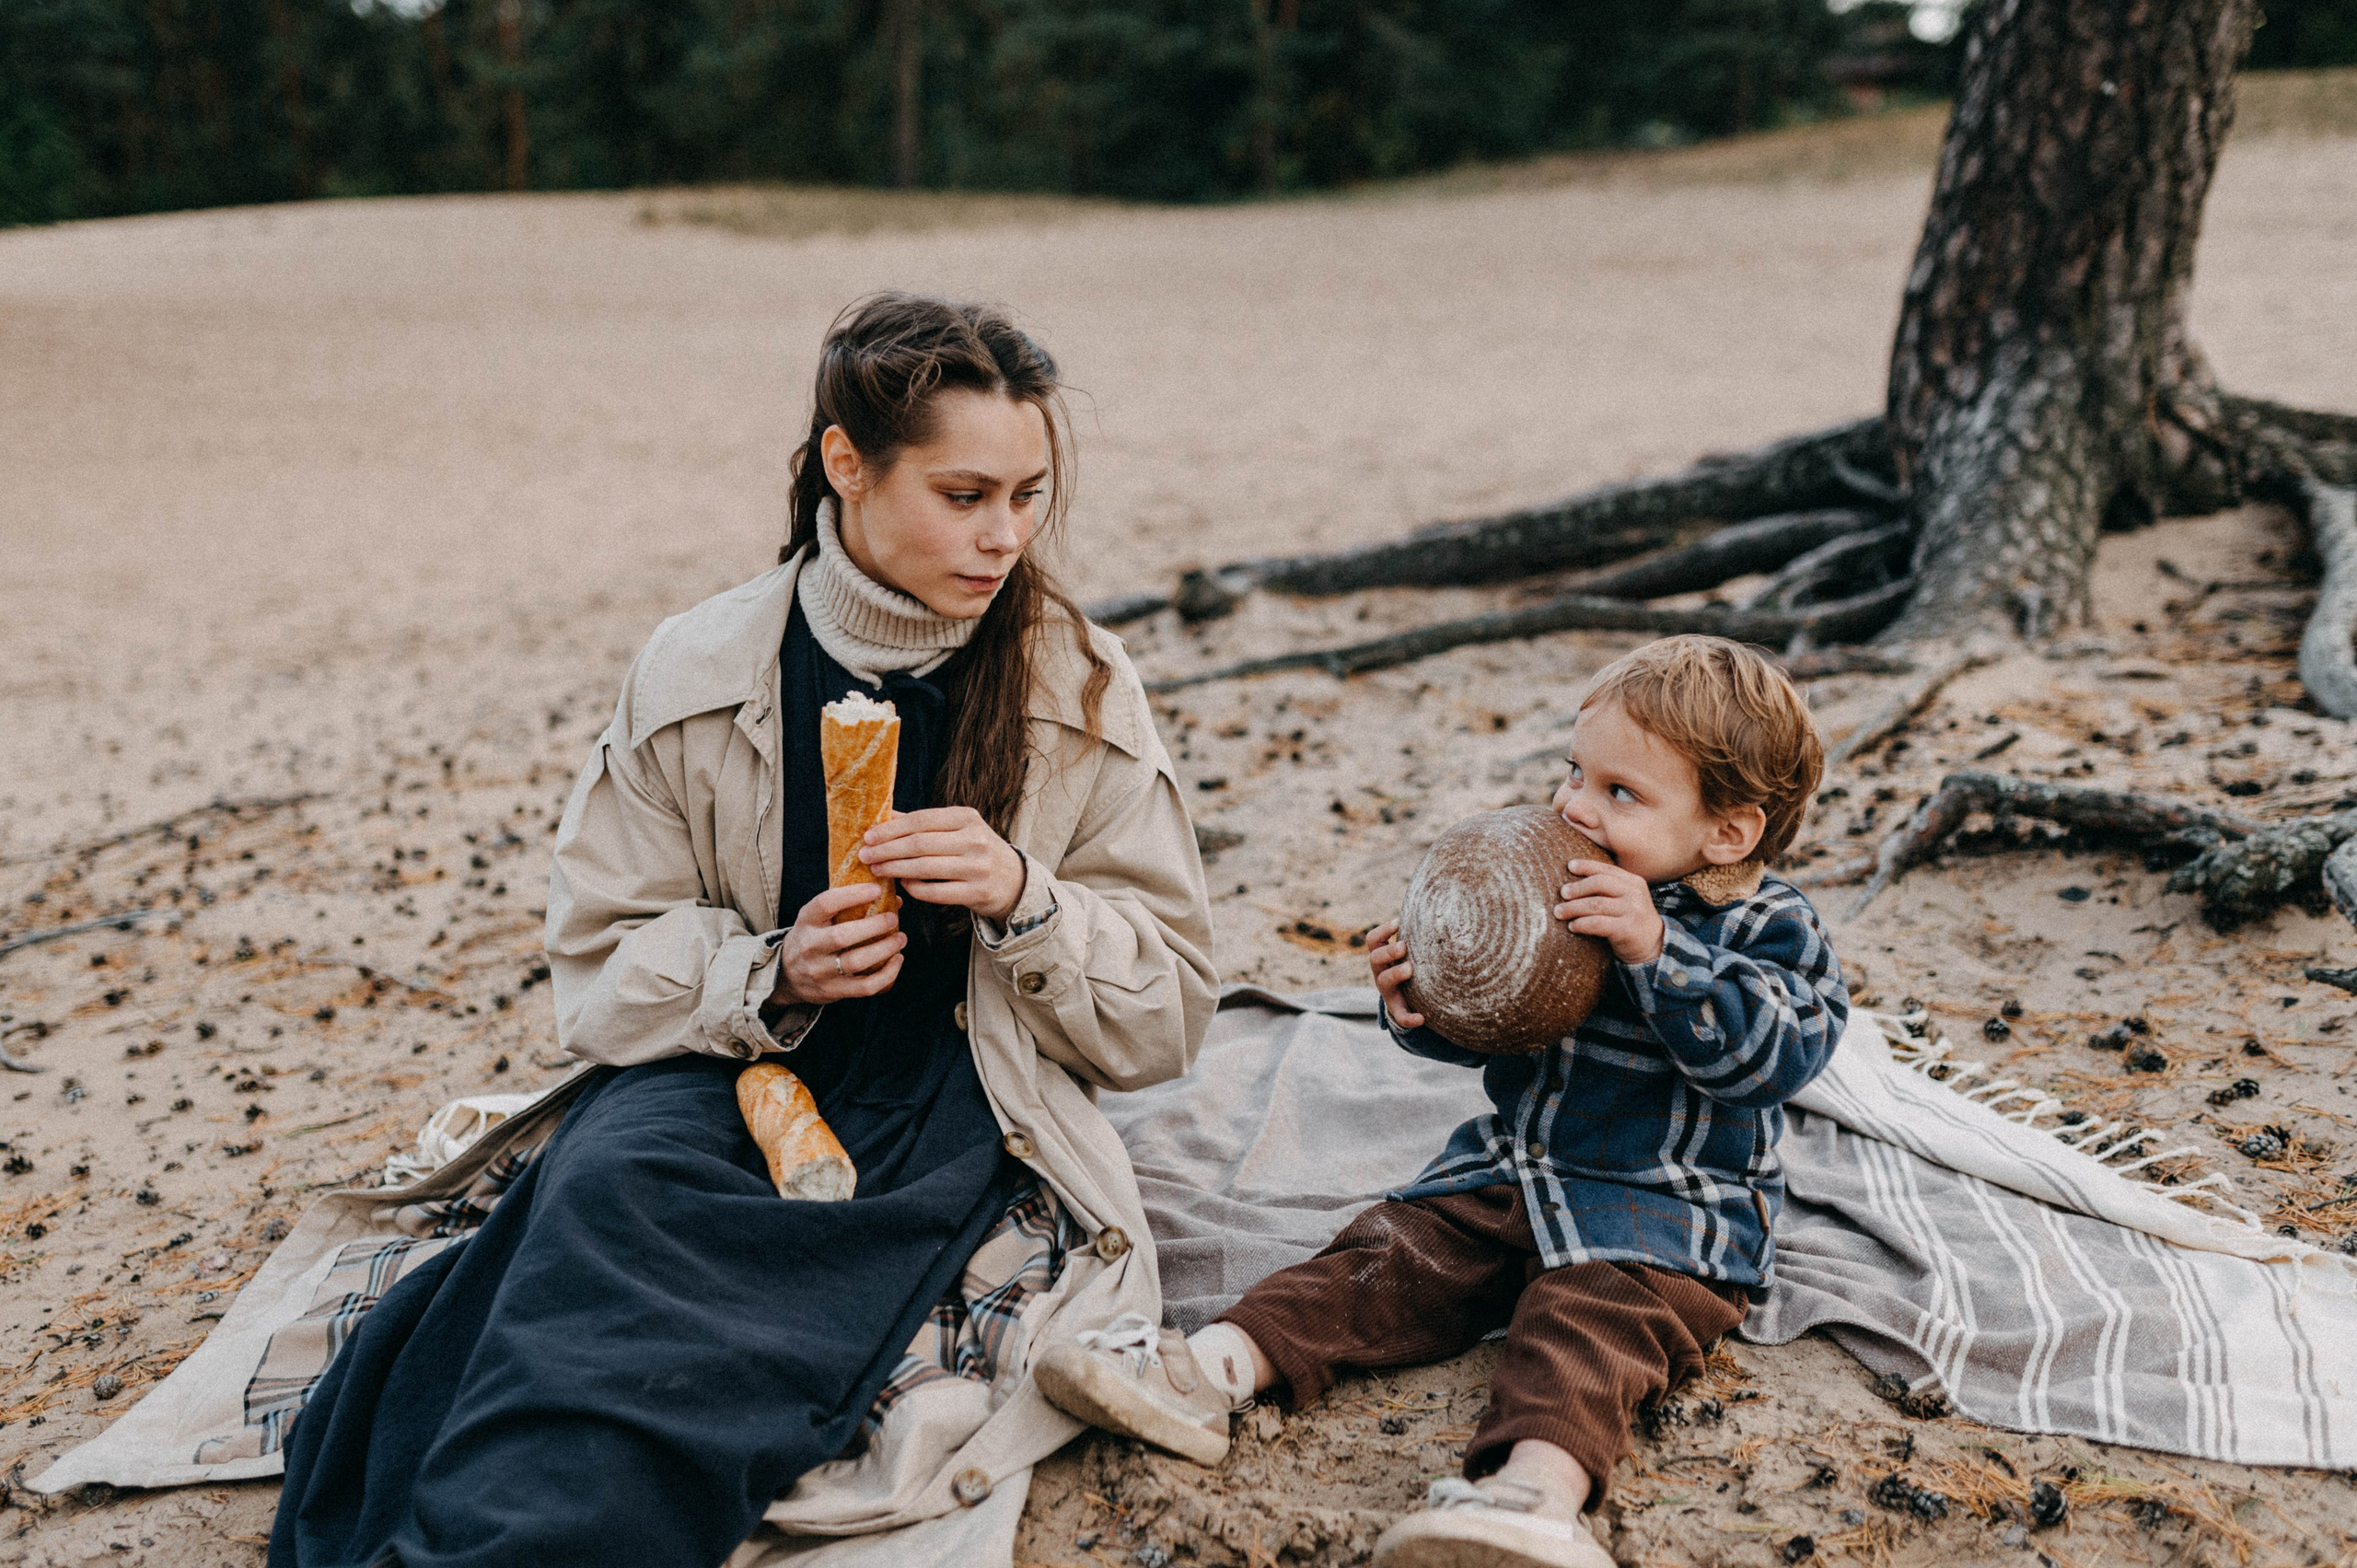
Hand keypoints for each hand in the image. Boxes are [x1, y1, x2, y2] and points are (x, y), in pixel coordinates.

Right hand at [773, 884, 905, 1004]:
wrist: (787, 976)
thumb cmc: (813, 938)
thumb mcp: (818, 918)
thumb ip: (848, 906)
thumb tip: (896, 900)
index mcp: (807, 921)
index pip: (826, 904)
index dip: (853, 895)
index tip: (877, 889)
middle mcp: (810, 946)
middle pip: (842, 936)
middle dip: (874, 926)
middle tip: (893, 918)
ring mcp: (820, 971)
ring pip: (856, 962)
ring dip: (884, 949)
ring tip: (901, 938)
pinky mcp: (833, 991)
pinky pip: (865, 986)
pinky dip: (887, 974)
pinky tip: (897, 960)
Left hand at [857, 807, 1026, 921]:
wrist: (1015, 880)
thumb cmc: (976, 850)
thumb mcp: (957, 829)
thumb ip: (923, 823)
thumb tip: (885, 816)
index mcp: (967, 817)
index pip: (920, 820)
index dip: (890, 829)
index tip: (868, 836)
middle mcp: (975, 839)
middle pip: (919, 844)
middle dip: (886, 850)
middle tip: (864, 856)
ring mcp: (977, 867)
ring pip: (925, 868)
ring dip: (895, 869)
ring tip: (876, 870)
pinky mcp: (977, 893)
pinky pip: (936, 892)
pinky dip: (915, 888)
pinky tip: (903, 885)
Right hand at [1365, 918, 1424, 1030]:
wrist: (1406, 999)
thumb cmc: (1410, 966)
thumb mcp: (1409, 952)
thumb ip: (1416, 935)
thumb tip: (1436, 907)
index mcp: (1382, 957)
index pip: (1373, 940)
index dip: (1383, 930)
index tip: (1398, 922)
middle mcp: (1381, 972)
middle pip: (1375, 958)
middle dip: (1389, 951)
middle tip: (1404, 947)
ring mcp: (1387, 991)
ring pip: (1384, 982)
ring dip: (1395, 974)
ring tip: (1409, 969)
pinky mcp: (1397, 1009)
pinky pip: (1400, 1015)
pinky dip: (1409, 1018)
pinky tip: (1422, 1018)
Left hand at [1555, 859, 1664, 964]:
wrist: (1654, 945)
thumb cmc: (1631, 920)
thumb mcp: (1626, 899)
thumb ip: (1609, 888)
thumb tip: (1573, 881)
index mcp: (1633, 882)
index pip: (1606, 869)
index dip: (1587, 866)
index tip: (1569, 866)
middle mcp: (1634, 894)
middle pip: (1599, 883)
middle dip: (1577, 888)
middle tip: (1562, 893)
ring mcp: (1632, 911)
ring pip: (1595, 904)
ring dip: (1573, 908)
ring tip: (1559, 912)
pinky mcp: (1627, 929)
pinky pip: (1598, 923)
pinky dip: (1581, 924)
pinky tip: (1572, 926)